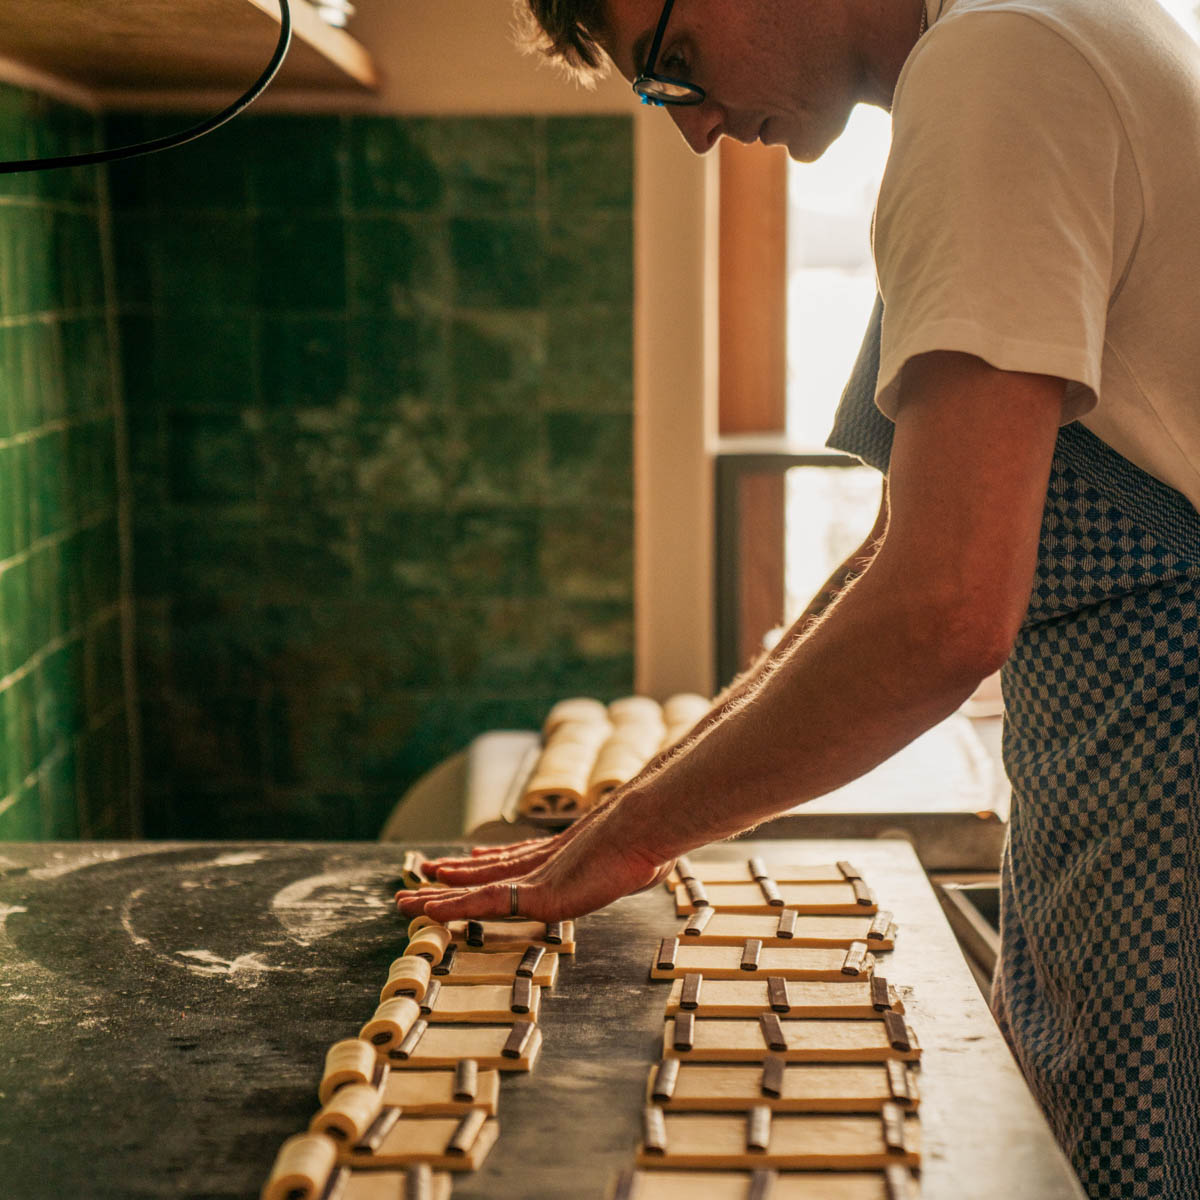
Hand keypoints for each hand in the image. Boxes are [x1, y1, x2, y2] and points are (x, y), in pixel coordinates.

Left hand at [395, 805, 673, 922]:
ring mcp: (537, 879)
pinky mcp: (536, 896)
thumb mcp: (639, 859)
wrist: (645, 830)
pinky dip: (455, 906)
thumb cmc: (648, 846)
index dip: (486, 863)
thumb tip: (655, 861)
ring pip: (476, 888)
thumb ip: (634, 863)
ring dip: (441, 892)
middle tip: (420, 874)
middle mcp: (542, 865)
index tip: (463, 861)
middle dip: (453, 875)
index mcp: (562, 859)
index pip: (515, 862)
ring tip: (408, 893)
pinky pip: (485, 904)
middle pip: (487, 871)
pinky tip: (430, 909)